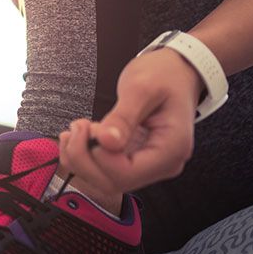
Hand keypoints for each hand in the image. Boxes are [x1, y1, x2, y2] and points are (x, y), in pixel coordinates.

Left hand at [59, 48, 203, 193]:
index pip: (128, 173)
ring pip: (105, 180)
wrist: (176, 71)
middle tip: (77, 126)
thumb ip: (123, 116)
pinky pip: (104, 169)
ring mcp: (148, 164)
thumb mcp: (142, 88)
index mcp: (171, 149)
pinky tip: (78, 135)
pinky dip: (83, 156)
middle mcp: (162, 164)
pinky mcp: (133, 158)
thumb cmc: (164, 75)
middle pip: (114, 182)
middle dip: (85, 158)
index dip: (100, 157)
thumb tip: (106, 142)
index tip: (90, 128)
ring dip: (80, 158)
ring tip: (76, 127)